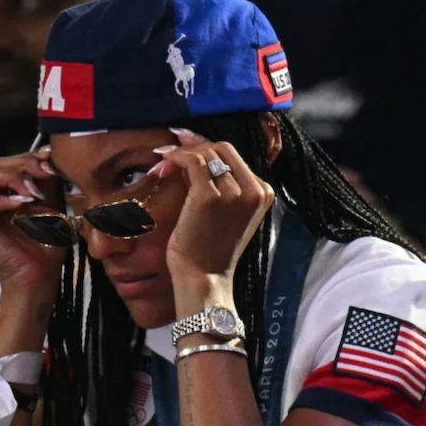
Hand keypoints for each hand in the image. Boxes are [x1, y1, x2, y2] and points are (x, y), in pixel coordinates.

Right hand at [0, 148, 65, 298]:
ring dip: (10, 179)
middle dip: (21, 166)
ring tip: (31, 194)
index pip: (9, 162)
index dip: (28, 158)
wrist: (39, 275)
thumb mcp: (51, 203)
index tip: (50, 163)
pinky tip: (18, 204)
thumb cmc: (47, 243)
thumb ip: (46, 179)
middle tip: (44, 174)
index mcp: (4, 191)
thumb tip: (47, 153)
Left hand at [156, 128, 275, 309]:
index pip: (234, 156)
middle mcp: (254, 190)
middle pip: (222, 148)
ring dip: (179, 154)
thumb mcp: (227, 213)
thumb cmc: (210, 250)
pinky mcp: (209, 196)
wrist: (204, 279)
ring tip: (162, 166)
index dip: (206, 148)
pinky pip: (191, 160)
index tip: (184, 147)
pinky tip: (162, 170)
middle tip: (169, 154)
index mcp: (263, 193)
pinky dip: (174, 159)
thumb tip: (195, 152)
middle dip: (193, 146)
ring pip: (205, 152)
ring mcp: (234, 192)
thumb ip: (222, 184)